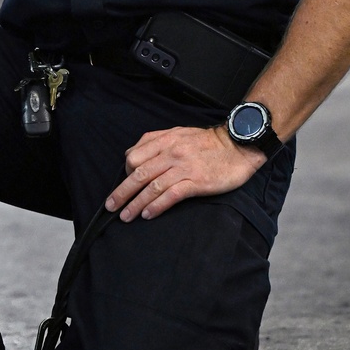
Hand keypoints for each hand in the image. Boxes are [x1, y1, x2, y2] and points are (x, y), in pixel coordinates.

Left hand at [105, 125, 262, 221]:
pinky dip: (156, 206)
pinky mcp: (197, 181)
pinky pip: (171, 195)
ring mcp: (184, 167)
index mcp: (165, 140)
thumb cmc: (209, 142)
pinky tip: (147, 214)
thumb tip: (134, 156)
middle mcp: (171, 152)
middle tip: (111, 206)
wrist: (238, 145)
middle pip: (139, 173)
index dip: (125, 172)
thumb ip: (157, 142)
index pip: (134, 156)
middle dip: (122, 192)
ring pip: (152, 186)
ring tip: (126, 216)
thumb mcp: (179, 133)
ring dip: (136, 203)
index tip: (123, 185)